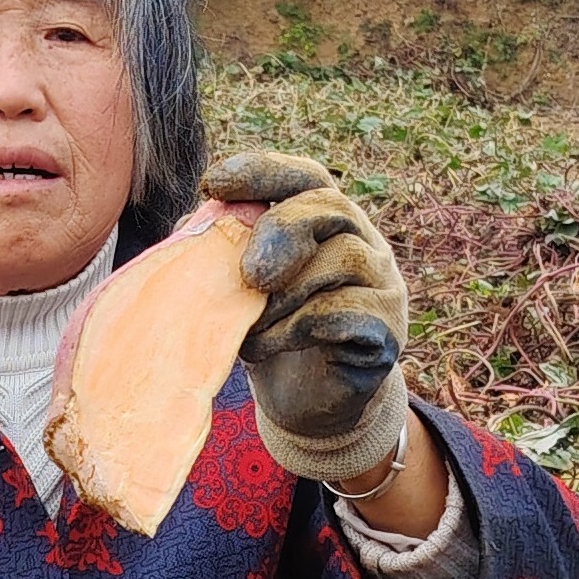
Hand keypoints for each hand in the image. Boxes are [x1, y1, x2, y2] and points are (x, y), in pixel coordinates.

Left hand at [202, 149, 410, 482]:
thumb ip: (222, 249)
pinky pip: (344, 312)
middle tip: (247, 271)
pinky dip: (294, 328)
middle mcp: (364, 243)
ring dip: (282, 294)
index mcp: (326, 223)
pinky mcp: (386, 331)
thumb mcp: (239, 287)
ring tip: (247, 326)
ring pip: (342, 258)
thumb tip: (192, 220)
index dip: (264, 171)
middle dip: (280, 229)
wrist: (308, 407)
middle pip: (331, 206)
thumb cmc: (272, 334)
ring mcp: (383, 285)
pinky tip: (264, 348)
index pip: (306, 178)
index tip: (215, 182)